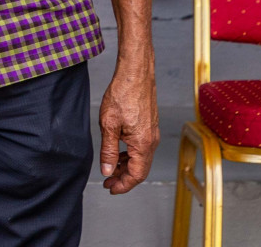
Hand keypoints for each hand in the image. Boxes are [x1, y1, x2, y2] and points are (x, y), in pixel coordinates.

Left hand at [99, 58, 157, 193]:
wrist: (136, 72)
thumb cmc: (123, 93)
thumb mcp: (109, 125)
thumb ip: (108, 151)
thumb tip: (107, 170)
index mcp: (143, 144)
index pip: (136, 175)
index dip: (123, 185)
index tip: (110, 188)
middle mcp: (151, 141)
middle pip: (141, 170)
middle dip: (124, 178)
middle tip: (108, 181)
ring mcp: (152, 133)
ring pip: (141, 158)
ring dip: (127, 166)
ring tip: (111, 167)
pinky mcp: (150, 125)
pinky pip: (142, 147)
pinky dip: (131, 154)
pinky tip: (119, 151)